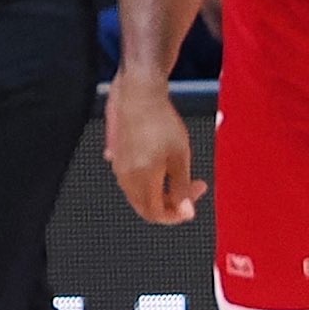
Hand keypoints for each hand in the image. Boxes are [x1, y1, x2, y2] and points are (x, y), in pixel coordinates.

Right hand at [106, 80, 204, 224]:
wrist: (139, 94)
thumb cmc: (160, 120)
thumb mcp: (180, 156)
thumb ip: (181, 187)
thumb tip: (185, 211)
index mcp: (141, 180)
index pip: (155, 213)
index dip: (176, 215)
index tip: (192, 206)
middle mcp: (125, 177)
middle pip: (146, 205)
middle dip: (171, 203)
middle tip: (192, 188)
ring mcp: (118, 165)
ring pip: (139, 192)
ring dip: (160, 190)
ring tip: (180, 173)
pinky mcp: (116, 154)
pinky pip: (132, 176)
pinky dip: (149, 178)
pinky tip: (160, 164)